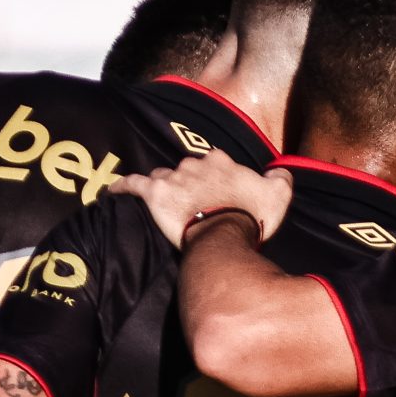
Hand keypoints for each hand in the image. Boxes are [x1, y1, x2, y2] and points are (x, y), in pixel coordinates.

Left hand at [118, 151, 292, 248]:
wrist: (223, 234)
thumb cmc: (251, 217)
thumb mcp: (279, 196)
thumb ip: (281, 178)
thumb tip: (280, 171)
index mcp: (222, 161)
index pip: (215, 162)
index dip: (216, 178)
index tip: (219, 192)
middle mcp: (195, 163)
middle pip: (187, 169)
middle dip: (188, 182)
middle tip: (193, 202)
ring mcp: (173, 177)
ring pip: (163, 176)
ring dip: (163, 186)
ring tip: (164, 202)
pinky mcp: (154, 194)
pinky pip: (132, 185)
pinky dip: (123, 187)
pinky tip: (114, 191)